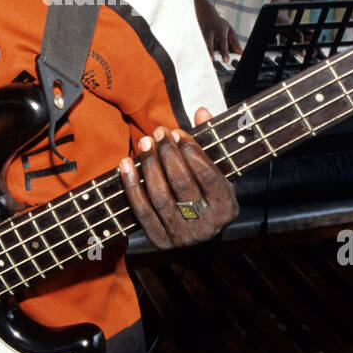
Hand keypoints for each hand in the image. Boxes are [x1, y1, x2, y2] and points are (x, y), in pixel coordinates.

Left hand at [117, 108, 237, 249]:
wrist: (197, 232)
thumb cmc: (206, 193)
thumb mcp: (217, 170)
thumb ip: (211, 140)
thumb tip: (201, 112)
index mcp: (227, 209)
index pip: (209, 176)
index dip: (192, 151)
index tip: (178, 133)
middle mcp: (207, 227)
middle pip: (182, 184)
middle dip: (168, 154)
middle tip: (159, 132)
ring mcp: (182, 237)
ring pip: (161, 196)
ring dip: (149, 166)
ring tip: (144, 143)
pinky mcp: (160, 241)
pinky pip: (141, 210)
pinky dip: (132, 185)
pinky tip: (125, 164)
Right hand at [195, 0, 242, 57]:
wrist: (205, 14)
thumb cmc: (219, 24)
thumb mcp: (229, 30)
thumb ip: (234, 42)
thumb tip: (240, 53)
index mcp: (220, 30)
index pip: (223, 42)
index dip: (224, 51)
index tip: (226, 60)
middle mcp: (210, 32)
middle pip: (209, 43)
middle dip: (210, 52)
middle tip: (213, 61)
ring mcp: (201, 35)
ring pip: (201, 44)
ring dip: (203, 53)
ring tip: (205, 62)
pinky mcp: (197, 37)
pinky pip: (198, 45)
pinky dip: (200, 52)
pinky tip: (200, 59)